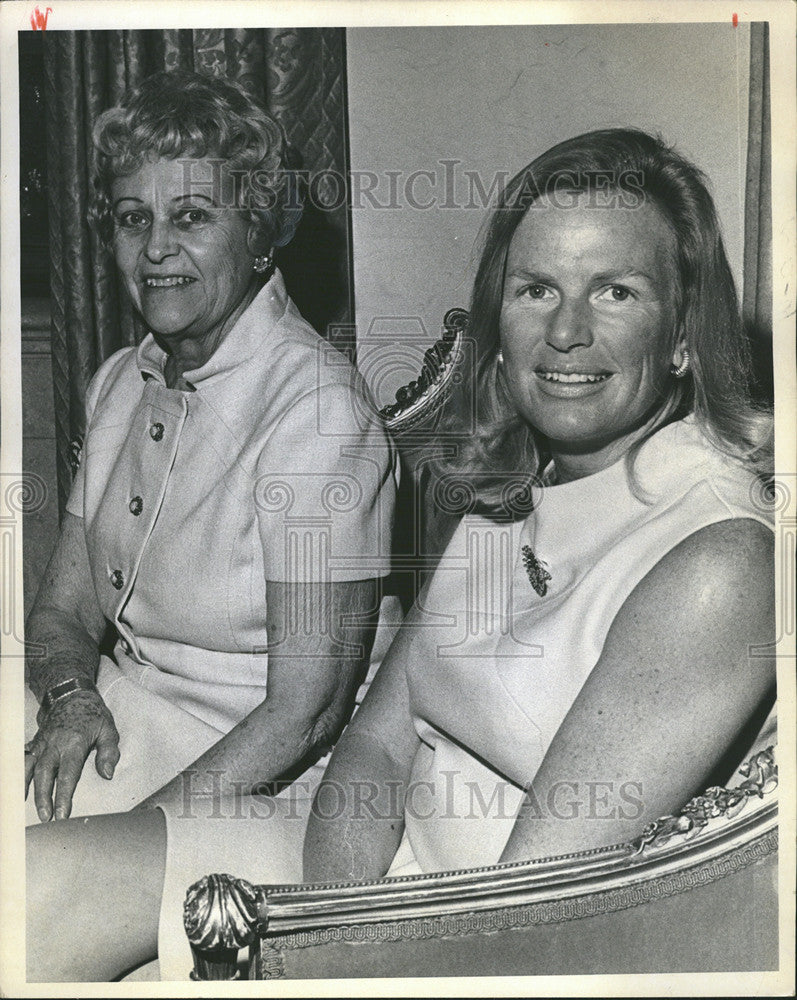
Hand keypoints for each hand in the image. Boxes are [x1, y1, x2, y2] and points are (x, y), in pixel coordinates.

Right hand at [25, 690, 119, 820]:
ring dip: (27, 788)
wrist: (72, 693)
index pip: (69, 774)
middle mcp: (55, 744)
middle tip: (46, 817)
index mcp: (75, 743)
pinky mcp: (35, 742)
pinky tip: (16, 788)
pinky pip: (23, 758)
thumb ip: (108, 752)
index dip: (64, 796)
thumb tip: (107, 774)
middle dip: (43, 797)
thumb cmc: (93, 714)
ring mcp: (42, 743)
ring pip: (30, 767)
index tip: (63, 814)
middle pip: (45, 774)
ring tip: (24, 806)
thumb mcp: (108, 729)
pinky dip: (18, 773)